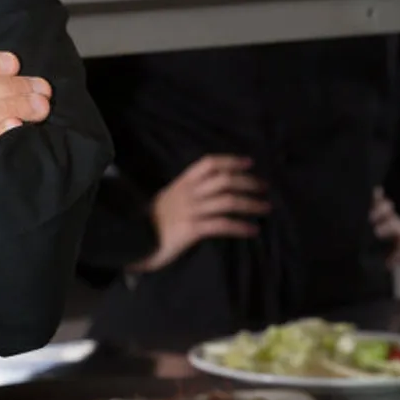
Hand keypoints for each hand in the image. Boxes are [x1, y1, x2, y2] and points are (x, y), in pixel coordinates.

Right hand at [135, 155, 269, 272]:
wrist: (134, 238)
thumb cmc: (152, 220)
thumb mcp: (168, 198)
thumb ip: (187, 192)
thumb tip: (209, 189)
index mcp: (182, 183)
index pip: (208, 164)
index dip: (231, 161)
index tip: (249, 163)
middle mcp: (187, 193)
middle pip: (224, 180)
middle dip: (248, 182)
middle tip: (265, 187)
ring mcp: (190, 210)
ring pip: (227, 200)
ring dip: (250, 203)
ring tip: (265, 208)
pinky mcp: (192, 229)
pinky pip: (222, 225)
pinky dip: (240, 227)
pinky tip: (252, 231)